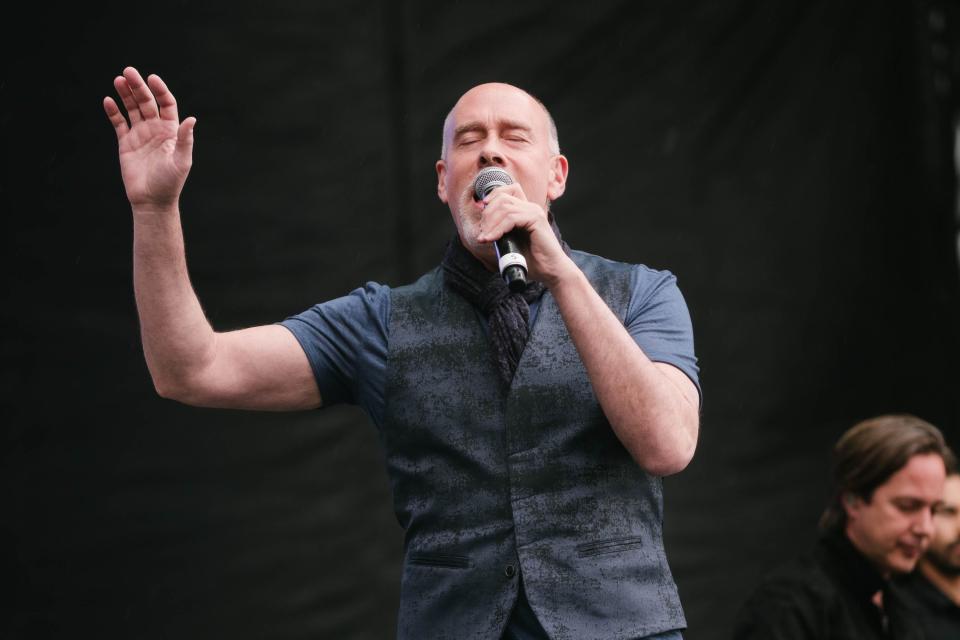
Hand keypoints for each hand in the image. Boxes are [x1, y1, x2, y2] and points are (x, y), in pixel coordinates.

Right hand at [103, 67, 195, 211]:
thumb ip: (185, 140)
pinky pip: (118, 123)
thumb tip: (192, 119)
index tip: (152, 78)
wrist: (152, 201)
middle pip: (146, 102)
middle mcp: (156, 130)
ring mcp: (140, 135)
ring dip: (125, 94)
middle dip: (138, 87)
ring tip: (118, 80)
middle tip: (128, 71)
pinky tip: (108, 100)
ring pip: (132, 109)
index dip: (160, 90)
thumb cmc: (170, 183)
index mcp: (171, 131)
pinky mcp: (126, 143)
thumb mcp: (181, 161)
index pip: (166, 104)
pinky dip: (113, 112)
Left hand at [476, 184, 576, 285]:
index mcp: (526, 210)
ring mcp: (534, 212)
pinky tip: (492, 239)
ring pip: (505, 207)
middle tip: (482, 232)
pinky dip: (498, 229)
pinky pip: (511, 218)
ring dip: (490, 223)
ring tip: (485, 238)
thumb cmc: (532, 260)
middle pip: (502, 198)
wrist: (550, 270)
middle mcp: (531, 207)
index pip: (509, 189)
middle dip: (487, 214)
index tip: (482, 209)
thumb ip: (501, 231)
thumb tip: (482, 228)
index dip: (493, 195)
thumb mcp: (511, 242)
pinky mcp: (536, 220)